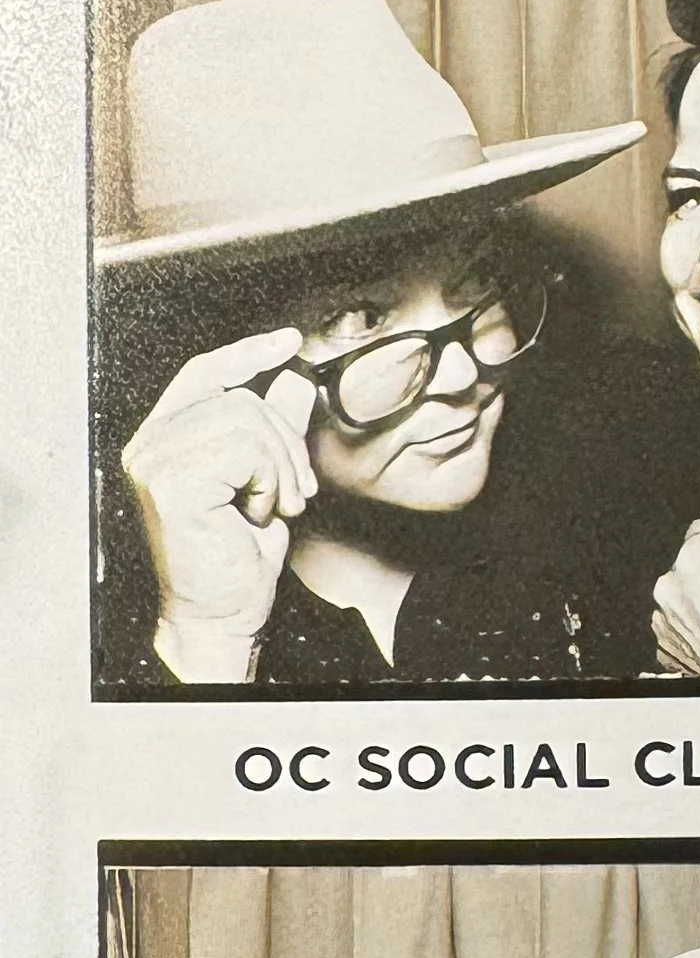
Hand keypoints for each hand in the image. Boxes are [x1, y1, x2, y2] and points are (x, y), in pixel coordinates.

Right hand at [122, 329, 317, 681]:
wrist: (223, 615)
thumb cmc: (236, 557)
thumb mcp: (264, 480)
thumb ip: (272, 429)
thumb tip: (292, 380)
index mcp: (163, 439)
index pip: (204, 371)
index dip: (248, 352)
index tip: (290, 342)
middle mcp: (149, 446)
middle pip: (240, 397)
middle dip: (285, 442)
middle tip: (293, 493)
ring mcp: (155, 462)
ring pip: (247, 419)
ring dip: (281, 466)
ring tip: (276, 506)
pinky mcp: (172, 484)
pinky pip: (247, 449)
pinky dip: (268, 482)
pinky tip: (256, 515)